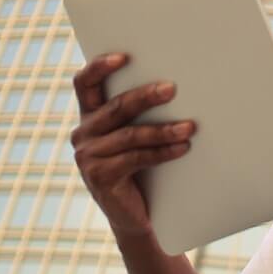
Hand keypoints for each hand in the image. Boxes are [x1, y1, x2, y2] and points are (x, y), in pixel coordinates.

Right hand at [69, 52, 195, 241]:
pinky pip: (136, 158)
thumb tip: (174, 85)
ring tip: (189, 126)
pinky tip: (183, 148)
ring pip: (130, 134)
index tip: (124, 56)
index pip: (84, 83)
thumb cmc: (142, 168)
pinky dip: (163, 152)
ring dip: (163, 129)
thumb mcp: (135, 137)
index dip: (99, 67)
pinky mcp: (100, 177)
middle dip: (145, 96)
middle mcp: (83, 134)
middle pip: (115, 107)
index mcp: (89, 117)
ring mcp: (88, 157)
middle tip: (172, 89)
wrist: (136, 216)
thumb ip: (140, 114)